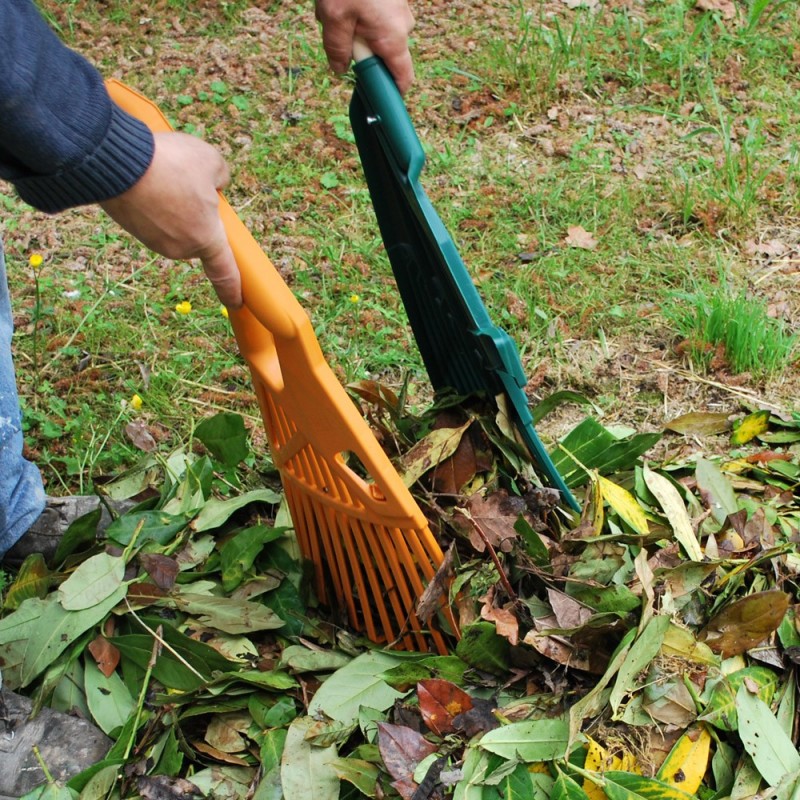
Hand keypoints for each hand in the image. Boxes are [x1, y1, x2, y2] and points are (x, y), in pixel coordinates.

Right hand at [100, 132, 241, 307]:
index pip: (224, 271)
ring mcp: (153, 240)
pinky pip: (153, 214)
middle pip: (198, 232)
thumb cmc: (170, 164)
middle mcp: (180, 248)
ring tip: (164, 174)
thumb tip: (214, 183)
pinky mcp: (132, 228)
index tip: (236, 302)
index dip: (232, 288)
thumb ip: (221, 177)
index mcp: (206, 239)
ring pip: (174, 220)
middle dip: (198, 211)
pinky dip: (154, 199)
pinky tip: (147, 177)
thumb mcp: (211, 161)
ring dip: (173, 201)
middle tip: (189, 179)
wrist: (114, 161)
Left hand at [315, 0, 414, 92]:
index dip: (391, 93)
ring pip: (377, 33)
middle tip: (338, 33)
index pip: (403, 78)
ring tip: (338, 7)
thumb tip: (340, 69)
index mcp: (393, 37)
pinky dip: (359, 12)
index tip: (375, 99)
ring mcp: (400, 10)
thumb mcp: (335, 16)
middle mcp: (402, 25)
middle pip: (383, 54)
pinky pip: (377, 15)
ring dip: (356, 28)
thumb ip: (336, 48)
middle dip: (359, 51)